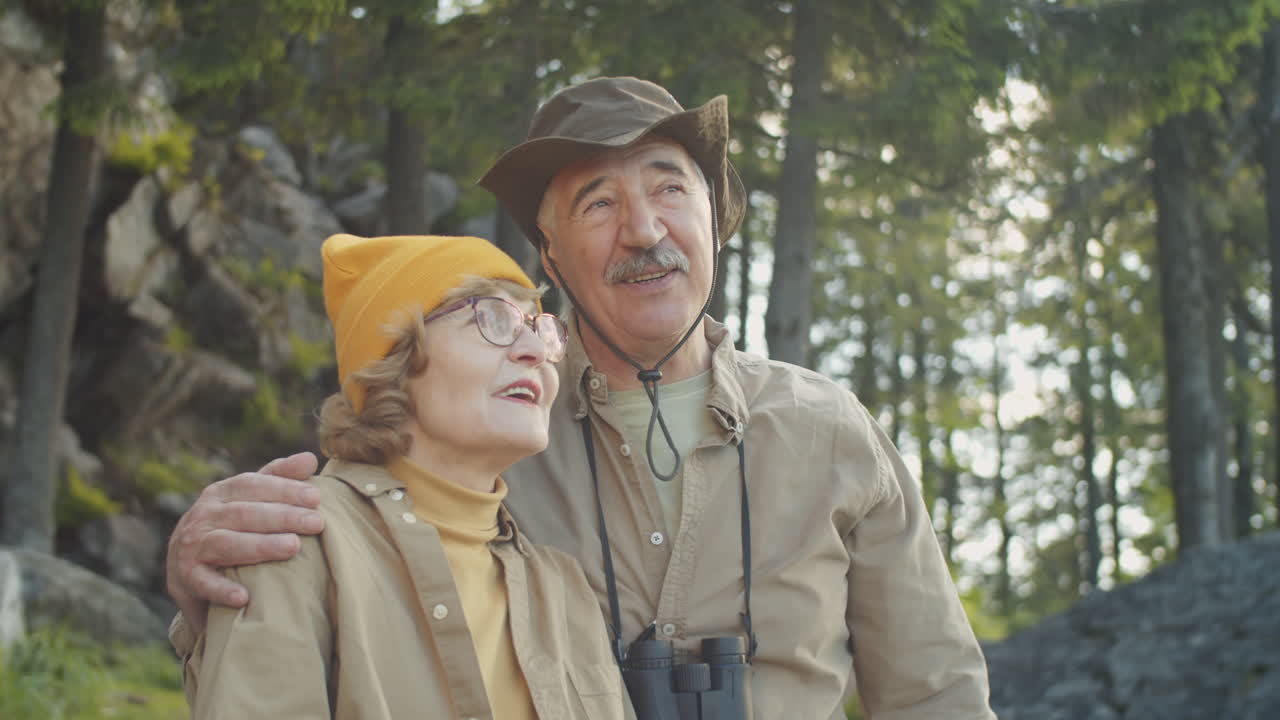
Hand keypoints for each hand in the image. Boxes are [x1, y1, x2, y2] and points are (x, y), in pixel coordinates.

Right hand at [166, 452, 323, 632]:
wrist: (186, 569)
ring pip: (226, 544)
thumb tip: (310, 458)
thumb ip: (277, 478)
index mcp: (219, 493)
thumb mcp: (249, 499)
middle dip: (282, 516)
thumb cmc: (230, 528)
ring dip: (261, 546)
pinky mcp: (185, 579)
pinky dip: (222, 590)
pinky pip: (203, 583)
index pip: (252, 484)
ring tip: (293, 547)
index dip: (283, 488)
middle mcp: (202, 516)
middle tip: (316, 523)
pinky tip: (245, 596)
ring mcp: (190, 547)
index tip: (316, 497)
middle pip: (243, 513)